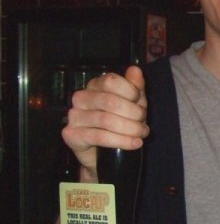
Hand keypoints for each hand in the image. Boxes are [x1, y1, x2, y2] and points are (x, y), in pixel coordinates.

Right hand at [61, 65, 148, 181]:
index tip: (140, 104)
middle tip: (144, 125)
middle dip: (134, 114)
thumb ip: (135, 87)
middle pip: (111, 101)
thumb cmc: (120, 123)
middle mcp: (81, 98)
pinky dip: (122, 140)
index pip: (111, 81)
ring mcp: (73, 116)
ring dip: (131, 129)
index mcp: (95, 86)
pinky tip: (135, 143)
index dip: (130, 92)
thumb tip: (135, 70)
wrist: (106, 153)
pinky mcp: (71, 134)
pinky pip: (99, 136)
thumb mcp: (133, 103)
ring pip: (107, 120)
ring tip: (141, 134)